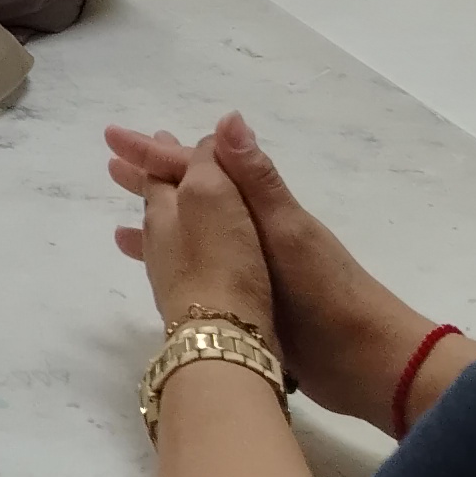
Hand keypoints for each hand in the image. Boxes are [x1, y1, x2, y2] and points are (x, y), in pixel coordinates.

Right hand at [109, 113, 430, 419]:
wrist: (366, 358)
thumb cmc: (326, 292)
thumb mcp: (287, 231)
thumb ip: (256, 181)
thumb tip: (227, 118)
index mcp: (259, 208)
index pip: (199, 168)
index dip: (156, 154)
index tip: (113, 139)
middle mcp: (250, 231)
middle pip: (193, 195)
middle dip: (151, 179)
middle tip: (109, 163)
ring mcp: (249, 266)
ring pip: (193, 235)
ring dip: (158, 224)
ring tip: (117, 222)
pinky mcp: (248, 300)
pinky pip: (199, 273)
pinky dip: (175, 268)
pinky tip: (155, 275)